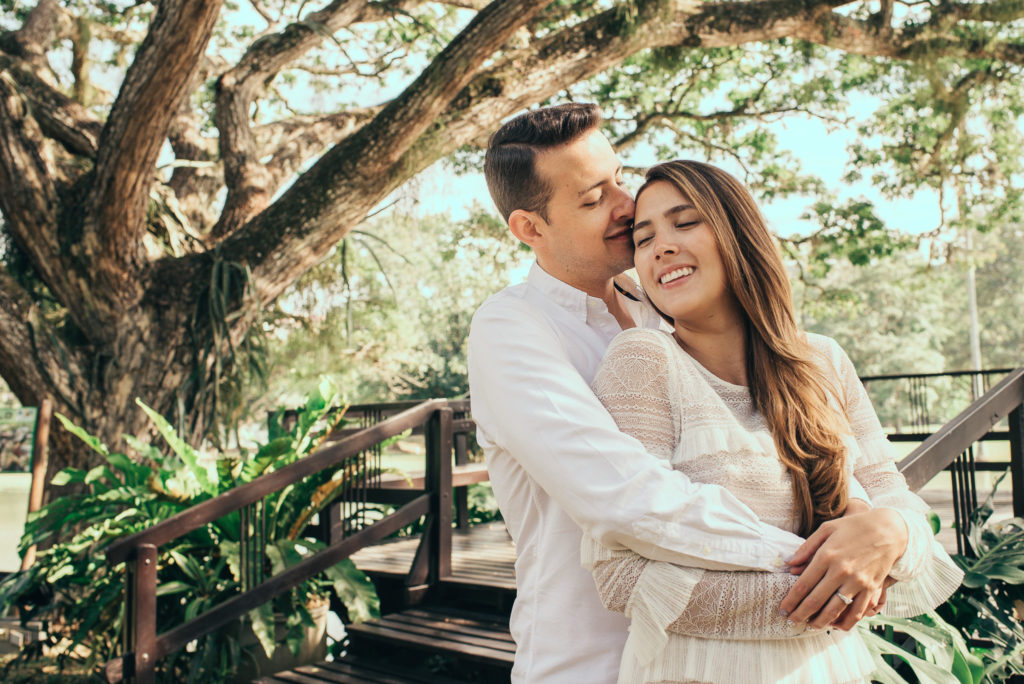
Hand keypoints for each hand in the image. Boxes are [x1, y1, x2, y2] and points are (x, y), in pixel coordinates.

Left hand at [779, 508, 906, 629]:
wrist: (888, 530)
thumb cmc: (853, 527)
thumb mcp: (826, 529)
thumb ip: (806, 548)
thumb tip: (789, 564)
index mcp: (826, 556)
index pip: (803, 585)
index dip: (790, 601)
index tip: (782, 609)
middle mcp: (841, 571)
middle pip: (816, 601)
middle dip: (800, 614)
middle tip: (790, 621)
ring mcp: (858, 582)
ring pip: (835, 611)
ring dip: (820, 622)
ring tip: (810, 626)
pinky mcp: (872, 588)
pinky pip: (857, 612)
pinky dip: (845, 623)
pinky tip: (835, 625)